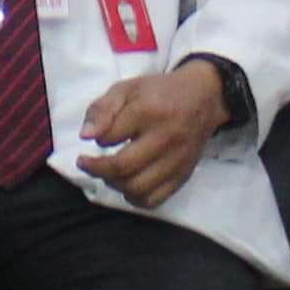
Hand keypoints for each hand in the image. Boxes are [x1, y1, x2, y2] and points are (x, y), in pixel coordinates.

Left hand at [79, 59, 230, 207]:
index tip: (96, 137)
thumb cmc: (159, 93)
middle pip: (122, 167)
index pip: (111, 136)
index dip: (96, 139)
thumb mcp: (126, 89)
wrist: (203, 99)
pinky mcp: (183, 175)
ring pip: (137, 188)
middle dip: (96, 169)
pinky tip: (128, 184)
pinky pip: (154, 200)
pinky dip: (134, 197)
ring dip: (114, 185)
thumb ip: (102, 109)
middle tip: (86, 163)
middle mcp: (165, 138)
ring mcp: (176, 160)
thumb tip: (86, 136)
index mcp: (149, 112)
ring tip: (109, 172)